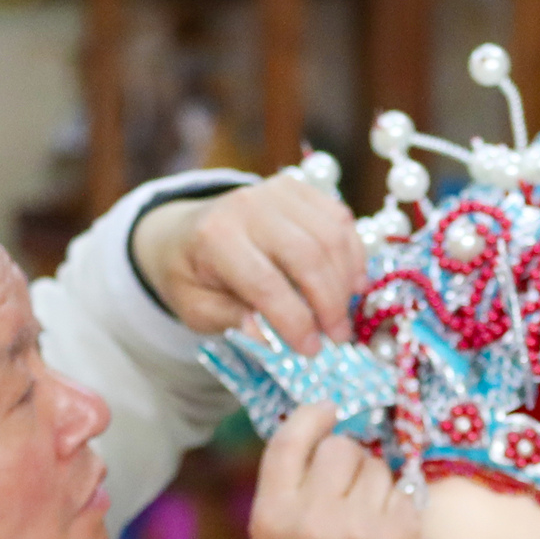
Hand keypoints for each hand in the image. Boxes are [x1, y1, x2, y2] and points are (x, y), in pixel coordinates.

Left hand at [130, 175, 364, 353]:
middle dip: (330, 304)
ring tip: (343, 313)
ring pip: (330, 237)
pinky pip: (340, 219)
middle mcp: (245, 206)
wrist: (186, 232)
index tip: (311, 350)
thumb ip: (232, 321)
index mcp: (214, 238)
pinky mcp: (297, 188)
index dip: (295, 321)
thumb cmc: (195, 277)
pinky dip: (353, 254)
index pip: (265, 283)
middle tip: (338, 337)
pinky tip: (351, 283)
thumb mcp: (197, 308)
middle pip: (307, 255)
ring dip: (345, 282)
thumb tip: (268, 337)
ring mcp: (274, 191)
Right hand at [248, 404, 421, 538]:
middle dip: (347, 456)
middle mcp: (317, 518)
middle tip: (346, 482)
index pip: (291, 441)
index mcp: (275, 514)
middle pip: (342, 447)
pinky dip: (395, 505)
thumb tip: (315, 430)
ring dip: (373, 481)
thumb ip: (283, 489)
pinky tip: (382, 533)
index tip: (327, 410)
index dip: (311, 416)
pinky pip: (403, 492)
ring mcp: (363, 529)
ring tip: (363, 516)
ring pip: (377, 467)